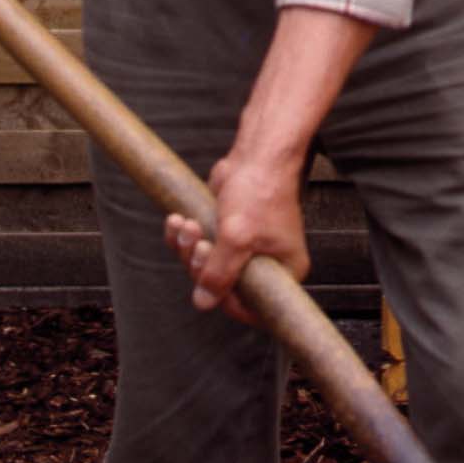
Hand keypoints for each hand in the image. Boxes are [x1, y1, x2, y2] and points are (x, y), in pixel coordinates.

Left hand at [167, 147, 307, 327]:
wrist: (257, 156)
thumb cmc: (261, 191)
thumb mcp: (238, 237)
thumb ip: (220, 273)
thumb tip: (204, 302)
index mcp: (284, 270)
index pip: (255, 306)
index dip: (227, 301)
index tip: (209, 285)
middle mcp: (266, 264)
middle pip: (222, 286)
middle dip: (199, 265)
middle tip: (198, 243)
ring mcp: (245, 250)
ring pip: (204, 266)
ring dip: (187, 247)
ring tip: (188, 225)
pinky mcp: (226, 234)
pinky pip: (197, 247)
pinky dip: (182, 236)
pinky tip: (178, 220)